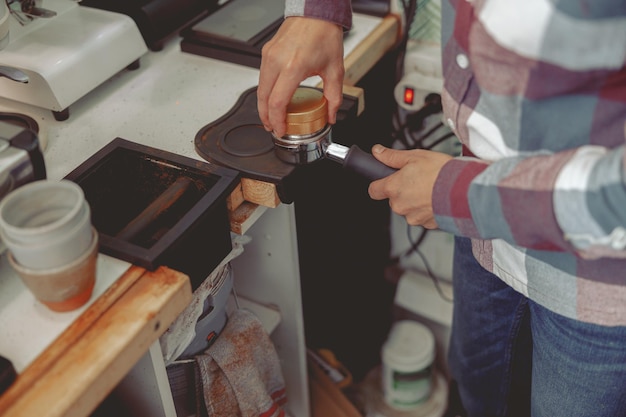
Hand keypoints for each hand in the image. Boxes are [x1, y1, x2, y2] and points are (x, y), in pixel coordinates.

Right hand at [258, 17, 344, 137]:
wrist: (315, 12)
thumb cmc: (324, 34)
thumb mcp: (335, 68)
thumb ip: (334, 95)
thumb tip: (332, 114)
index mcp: (294, 66)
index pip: (277, 102)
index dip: (277, 120)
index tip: (281, 130)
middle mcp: (277, 61)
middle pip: (263, 98)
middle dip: (266, 118)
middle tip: (274, 128)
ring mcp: (269, 55)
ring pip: (260, 88)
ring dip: (263, 106)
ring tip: (272, 117)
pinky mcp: (266, 52)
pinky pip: (262, 77)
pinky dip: (265, 92)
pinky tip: (272, 99)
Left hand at [368, 145, 452, 228]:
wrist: (463, 190)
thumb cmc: (440, 172)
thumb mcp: (414, 156)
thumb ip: (392, 156)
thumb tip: (377, 152)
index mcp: (393, 188)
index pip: (374, 190)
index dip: (379, 184)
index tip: (386, 180)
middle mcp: (400, 205)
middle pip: (394, 199)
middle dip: (402, 191)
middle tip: (417, 179)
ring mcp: (413, 217)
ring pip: (408, 208)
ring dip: (416, 201)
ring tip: (430, 188)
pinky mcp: (426, 224)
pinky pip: (422, 216)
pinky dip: (428, 208)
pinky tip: (437, 198)